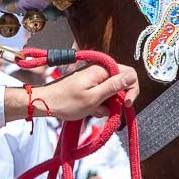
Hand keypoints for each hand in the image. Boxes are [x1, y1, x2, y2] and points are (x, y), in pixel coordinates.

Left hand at [5, 63, 137, 121]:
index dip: (132, 90)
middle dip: (116, 100)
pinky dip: (99, 104)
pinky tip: (89, 109)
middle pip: (122, 84)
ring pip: (112, 93)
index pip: (130, 74)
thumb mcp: (93, 97)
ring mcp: (95, 77)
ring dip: (106, 105)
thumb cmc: (66, 102)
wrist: (45, 103)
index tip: (125, 104)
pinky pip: (103, 95)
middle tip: (103, 110)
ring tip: (92, 110)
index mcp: (102, 69)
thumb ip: (114, 86)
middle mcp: (100, 70)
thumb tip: (132, 76)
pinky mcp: (90, 85)